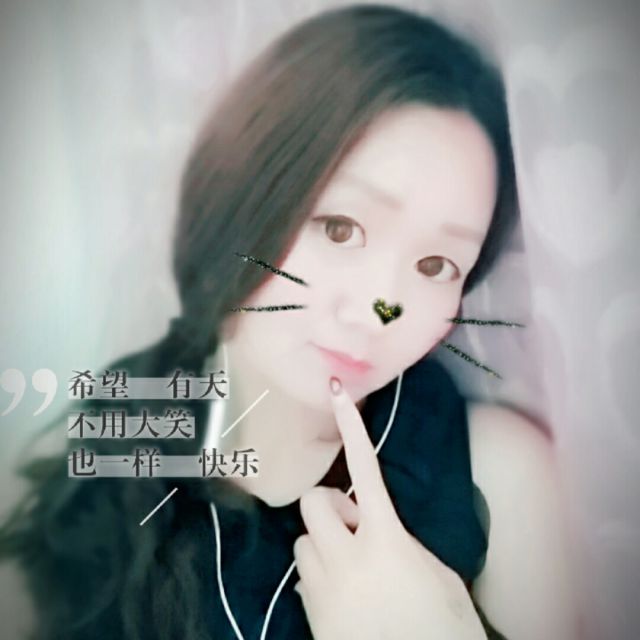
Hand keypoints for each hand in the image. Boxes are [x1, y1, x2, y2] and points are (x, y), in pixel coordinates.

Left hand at [292, 377, 486, 639]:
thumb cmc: (444, 630)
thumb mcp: (438, 577)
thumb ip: (404, 544)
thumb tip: (380, 531)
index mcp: (387, 540)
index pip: (366, 471)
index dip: (352, 429)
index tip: (337, 392)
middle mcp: (347, 558)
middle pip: (314, 504)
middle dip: (331, 509)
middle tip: (356, 530)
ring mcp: (323, 587)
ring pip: (303, 541)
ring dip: (323, 544)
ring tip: (350, 568)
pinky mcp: (310, 614)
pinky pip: (302, 576)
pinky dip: (318, 575)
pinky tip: (342, 596)